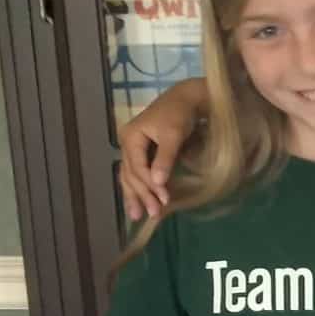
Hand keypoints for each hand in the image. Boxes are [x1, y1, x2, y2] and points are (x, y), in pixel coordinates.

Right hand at [116, 83, 204, 222]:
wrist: (186, 99)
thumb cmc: (180, 114)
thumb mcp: (174, 135)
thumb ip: (165, 158)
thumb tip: (157, 182)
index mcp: (131, 136)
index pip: (138, 167)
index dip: (150, 185)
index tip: (164, 200)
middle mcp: (128, 142)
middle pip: (131, 174)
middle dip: (141, 195)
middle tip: (153, 215)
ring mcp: (133, 147)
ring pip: (131, 176)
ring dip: (136, 195)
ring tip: (138, 216)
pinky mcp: (143, 152)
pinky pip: (137, 172)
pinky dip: (140, 187)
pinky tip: (139, 202)